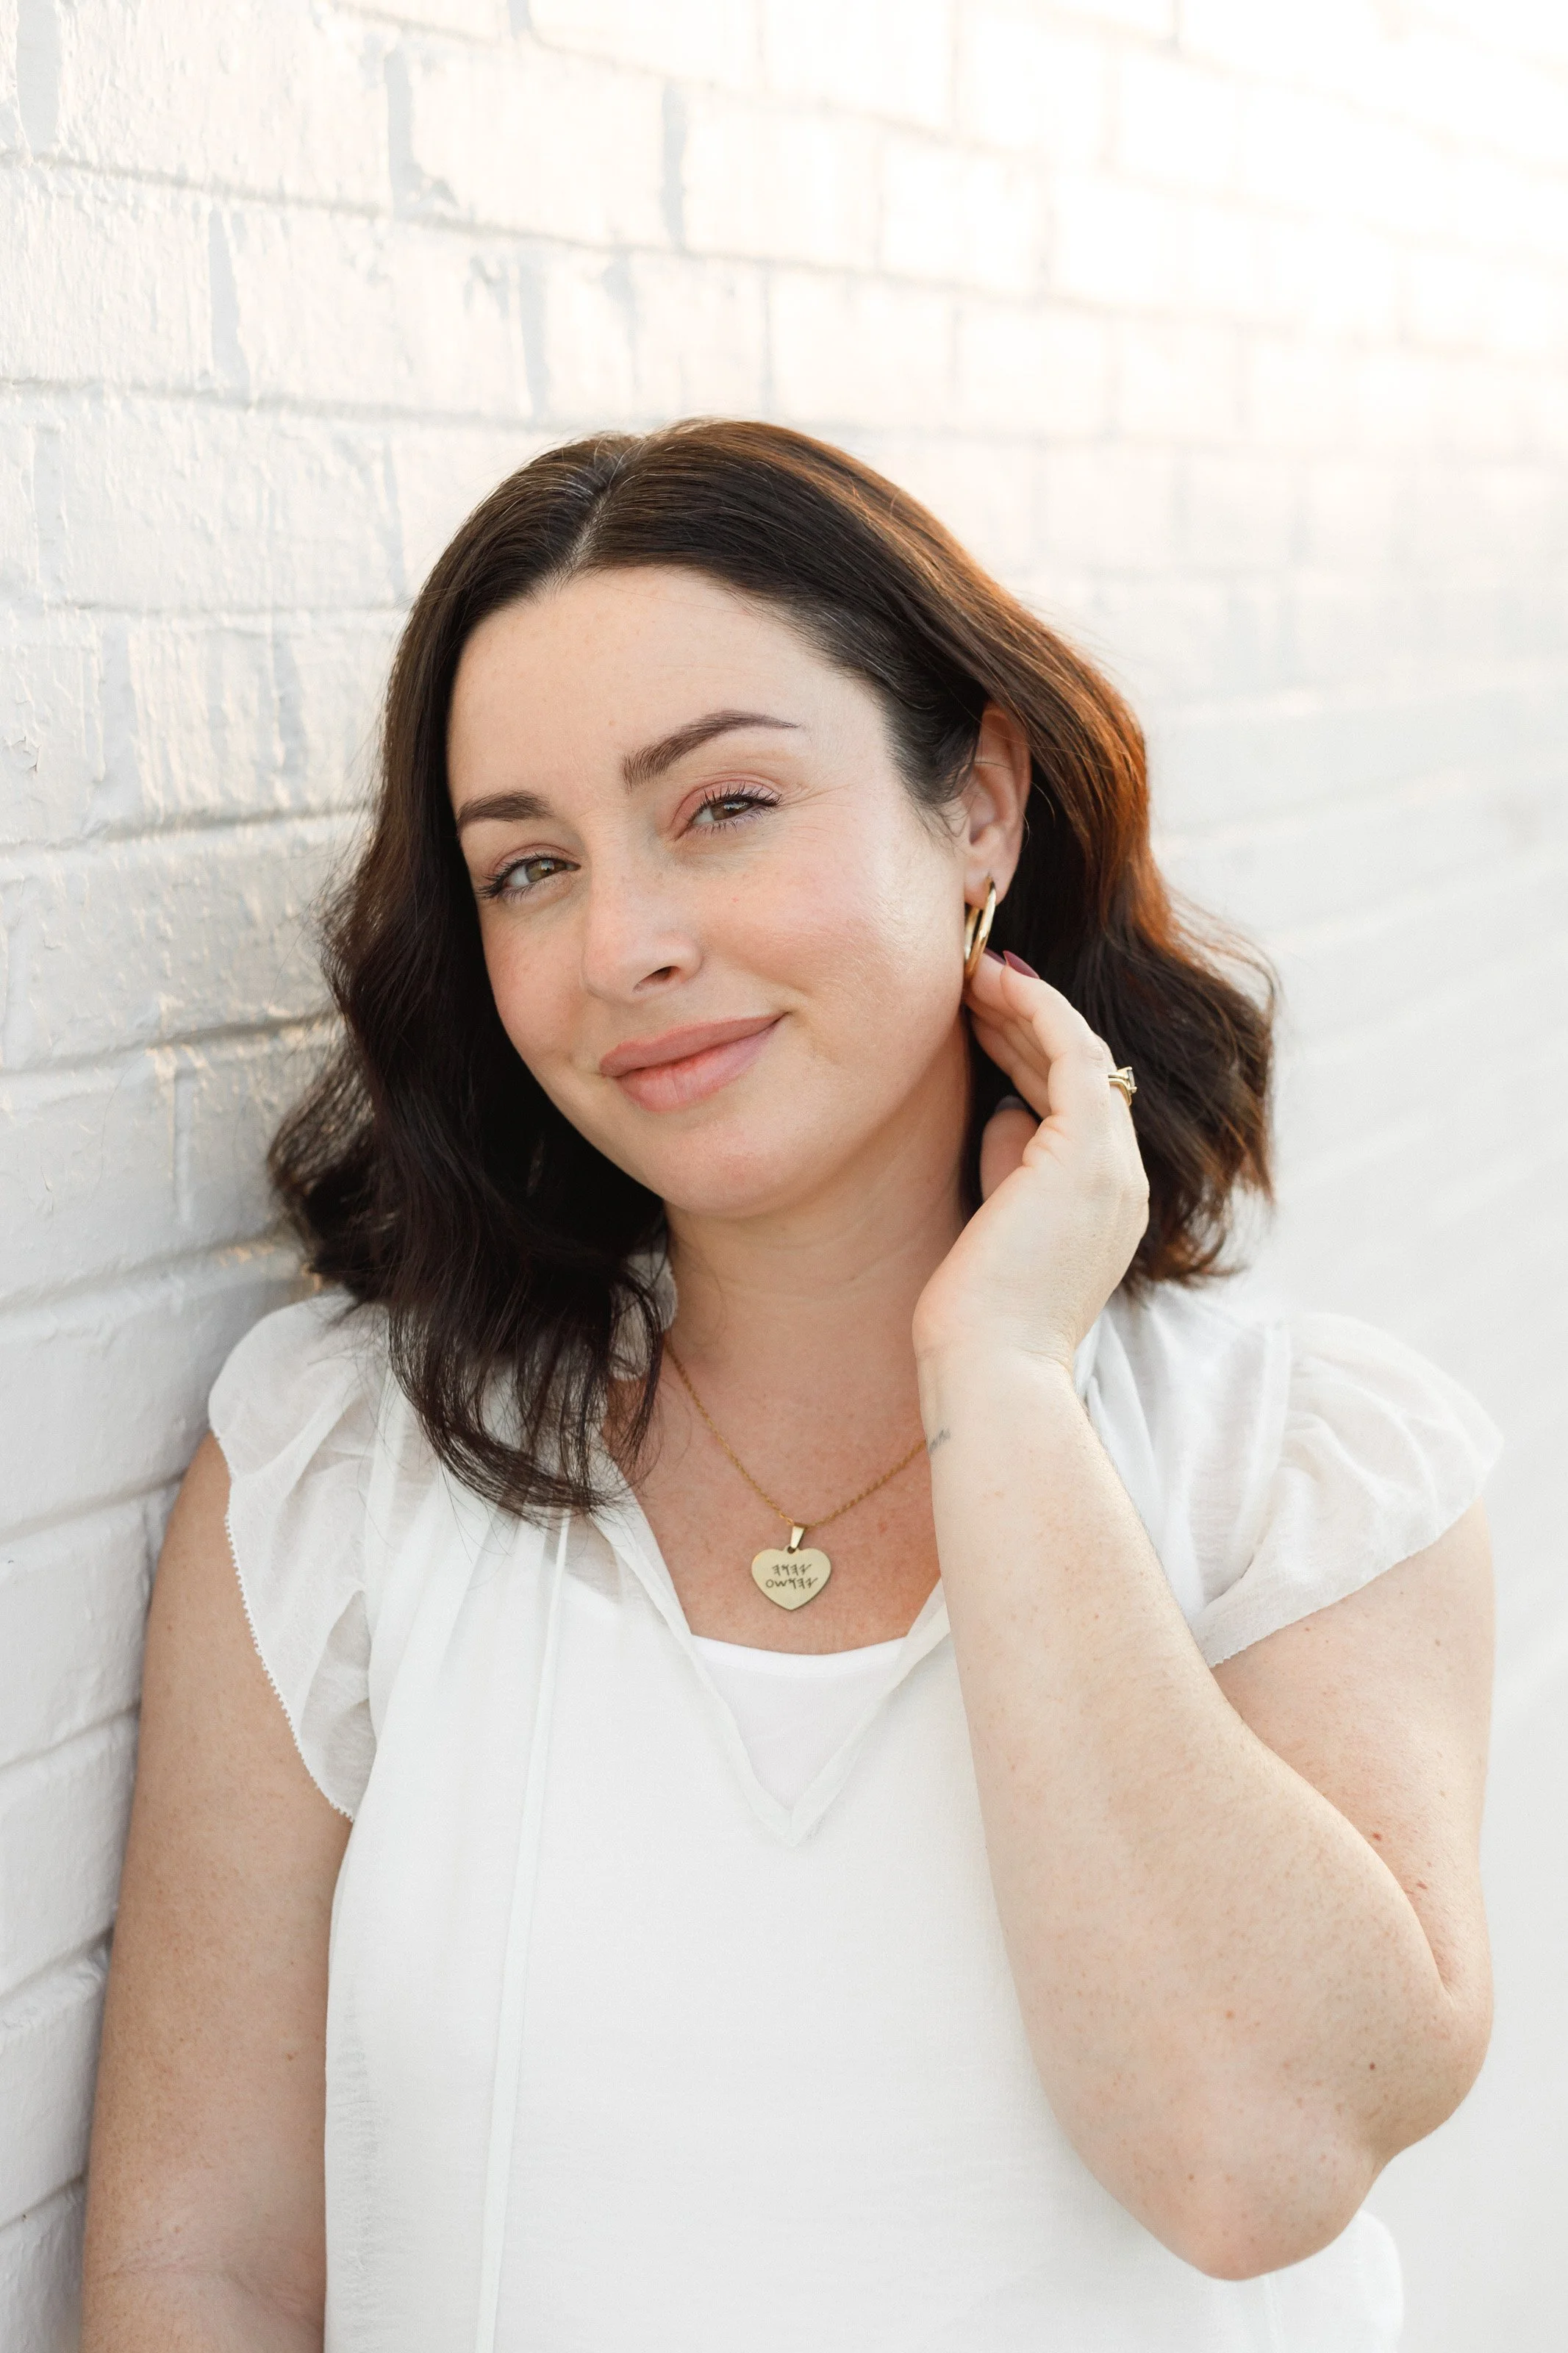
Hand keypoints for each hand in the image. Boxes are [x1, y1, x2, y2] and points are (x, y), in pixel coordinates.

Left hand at [912, 953, 1149, 1370]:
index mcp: (1105, 1206)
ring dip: (1024, 1003)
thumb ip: (1010, 1167)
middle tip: (969, 976)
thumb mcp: (998, 1226)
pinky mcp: (1088, 1153)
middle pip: (1078, 1073)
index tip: (981, 1015)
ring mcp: (1114, 1165)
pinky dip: (1035, 1009)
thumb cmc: (977, 1320)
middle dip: (1023, 1019)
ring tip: (970, 969)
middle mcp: (1122, 1180)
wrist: (993, 1367)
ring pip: (1079, 1053)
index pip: (1072, 1107)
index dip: (1029, 1052)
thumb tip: (1005, 1111)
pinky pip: (1073, 1053)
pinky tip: (993, 981)